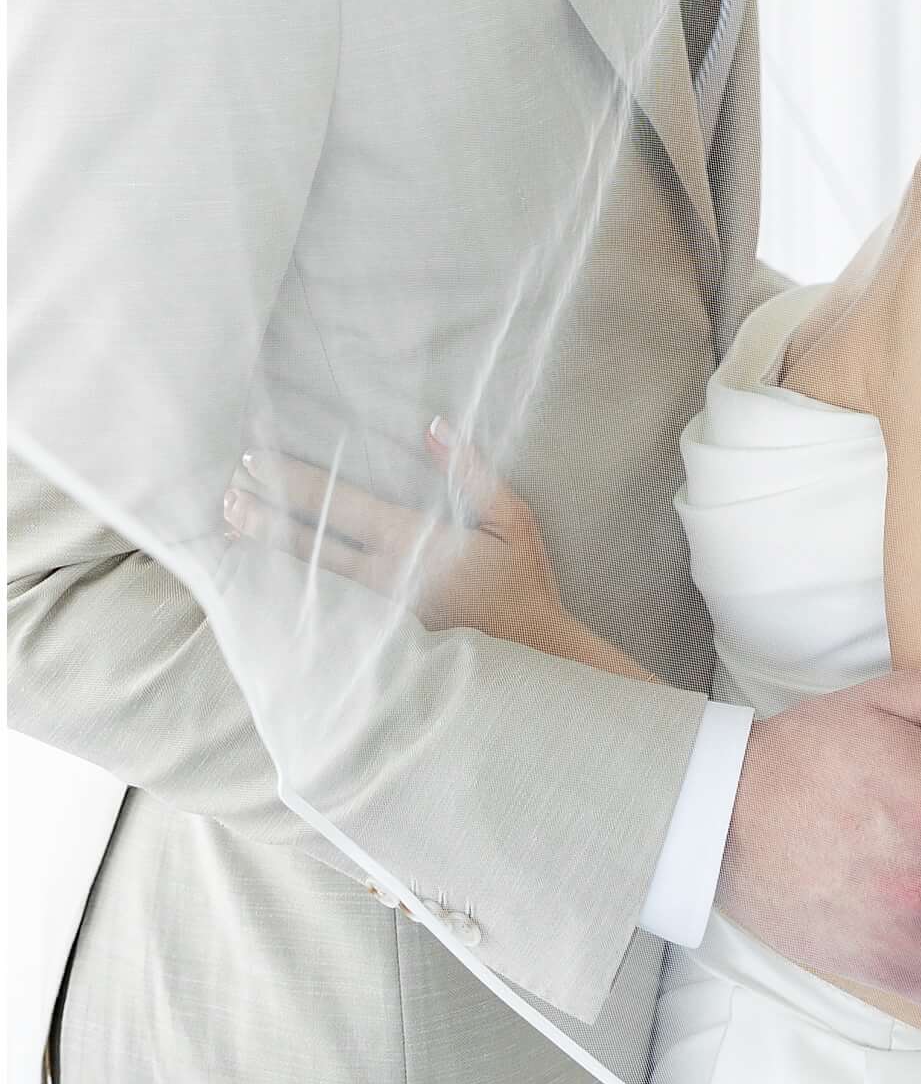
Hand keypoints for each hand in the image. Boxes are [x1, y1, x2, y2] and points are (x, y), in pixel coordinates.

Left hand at [222, 423, 627, 679]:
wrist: (533, 655)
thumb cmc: (524, 582)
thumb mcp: (513, 520)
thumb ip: (473, 474)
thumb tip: (435, 429)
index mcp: (416, 542)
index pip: (339, 507)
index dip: (294, 483)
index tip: (256, 462)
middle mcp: (388, 577)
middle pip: (312, 544)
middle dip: (265, 518)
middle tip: (224, 497)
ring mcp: (381, 608)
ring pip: (313, 573)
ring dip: (270, 550)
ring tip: (229, 530)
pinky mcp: (381, 630)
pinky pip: (330, 598)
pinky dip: (293, 581)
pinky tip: (265, 574)